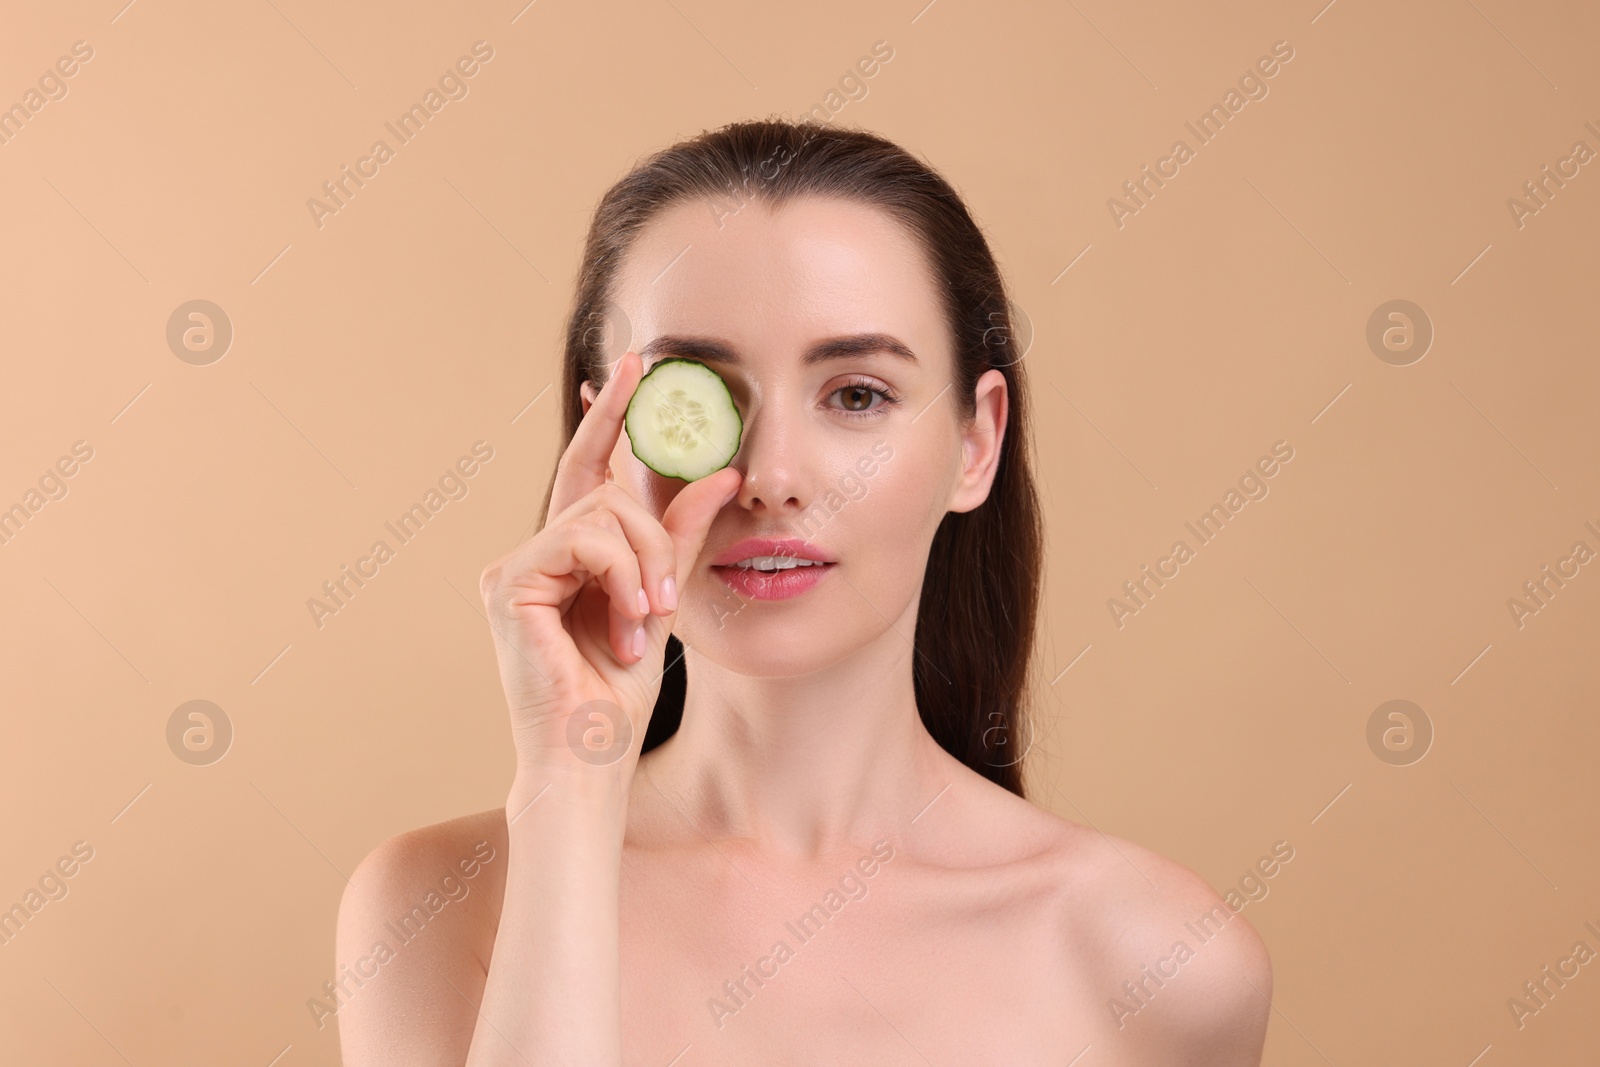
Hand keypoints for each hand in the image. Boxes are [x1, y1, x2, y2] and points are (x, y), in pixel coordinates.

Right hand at [478, 350, 741, 780]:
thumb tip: (723, 472)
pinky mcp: (505, 582)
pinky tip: (625, 626)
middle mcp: (533, 553)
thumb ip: (681, 535)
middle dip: (651, 535)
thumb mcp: (663, 598)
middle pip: (606, 492)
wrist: (591, 759)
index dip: (611, 416)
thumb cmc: (619, 696)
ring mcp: (512, 566)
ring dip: (641, 566)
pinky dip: (619, 579)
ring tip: (645, 622)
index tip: (634, 362)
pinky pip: (582, 541)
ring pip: (599, 513)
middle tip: (665, 597)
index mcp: (567, 556)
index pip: (590, 467)